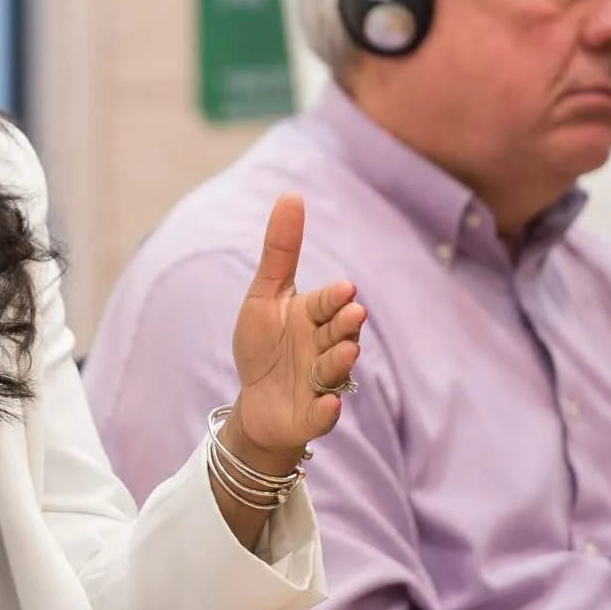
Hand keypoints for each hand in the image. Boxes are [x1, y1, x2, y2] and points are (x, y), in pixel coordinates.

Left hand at [228, 192, 364, 468]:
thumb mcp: (265, 296)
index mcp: (312, 317)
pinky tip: (328, 404)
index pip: (325, 304)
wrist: (257, 401)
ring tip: (345, 352)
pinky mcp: (313, 415)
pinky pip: (323, 415)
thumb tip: (292, 194)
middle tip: (353, 315)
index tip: (344, 289)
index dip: (333, 299)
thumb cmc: (265, 344)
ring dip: (340, 362)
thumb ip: (280, 250)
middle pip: (337, 335)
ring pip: (334, 371)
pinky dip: (326, 410)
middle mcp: (323, 347)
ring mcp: (321, 382)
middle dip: (345, 326)